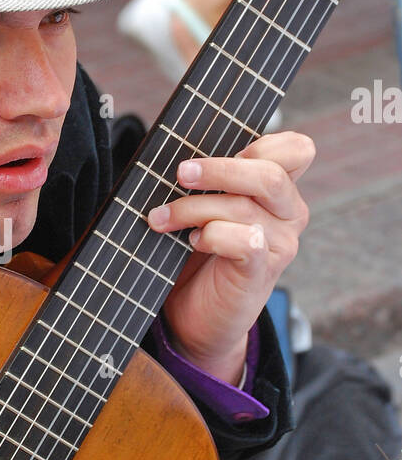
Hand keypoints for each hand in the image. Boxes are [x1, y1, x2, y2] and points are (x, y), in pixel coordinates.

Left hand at [146, 131, 314, 381]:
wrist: (197, 316)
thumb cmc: (197, 254)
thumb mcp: (206, 207)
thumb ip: (211, 179)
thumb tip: (182, 152)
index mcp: (279, 190)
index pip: (298, 150)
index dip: (266, 142)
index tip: (227, 148)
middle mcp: (289, 214)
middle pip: (270, 174)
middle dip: (219, 169)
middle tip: (181, 173)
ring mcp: (280, 244)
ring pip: (243, 207)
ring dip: (192, 208)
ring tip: (162, 218)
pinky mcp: (261, 272)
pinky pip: (244, 240)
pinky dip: (212, 235)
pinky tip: (194, 242)